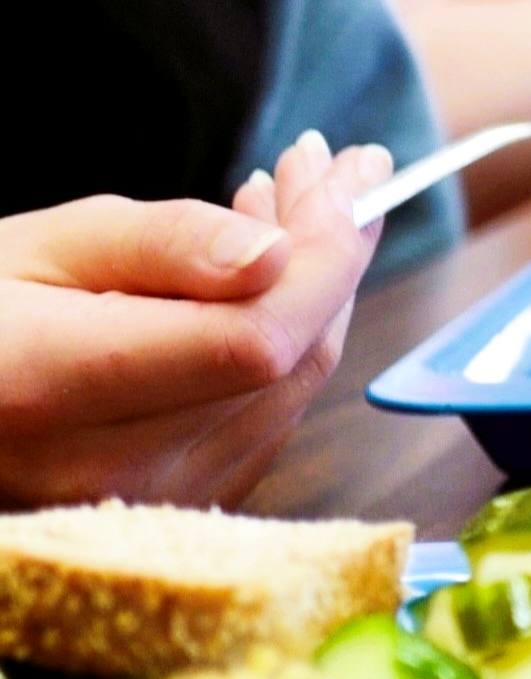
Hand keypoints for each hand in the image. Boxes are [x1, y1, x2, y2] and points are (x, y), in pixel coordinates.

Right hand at [0, 133, 382, 508]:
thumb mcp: (35, 248)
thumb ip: (162, 247)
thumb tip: (278, 254)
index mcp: (58, 387)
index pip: (253, 338)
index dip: (321, 254)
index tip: (348, 173)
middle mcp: (115, 465)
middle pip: (287, 362)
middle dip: (326, 255)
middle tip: (329, 172)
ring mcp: (154, 500)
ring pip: (291, 390)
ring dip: (311, 295)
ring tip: (285, 209)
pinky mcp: (180, 506)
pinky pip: (267, 419)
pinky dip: (282, 345)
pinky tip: (257, 284)